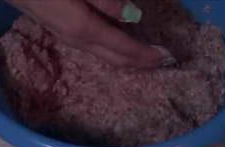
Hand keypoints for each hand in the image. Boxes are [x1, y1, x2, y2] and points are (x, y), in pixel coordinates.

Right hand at [7, 0, 174, 68]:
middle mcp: (75, 39)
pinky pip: (92, 47)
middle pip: (114, 58)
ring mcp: (65, 36)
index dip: (145, 55)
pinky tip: (116, 45)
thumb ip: (104, 0)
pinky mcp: (58, 28)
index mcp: (83, 28)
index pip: (122, 48)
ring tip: (144, 58)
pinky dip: (111, 50)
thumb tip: (132, 15)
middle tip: (163, 62)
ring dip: (125, 59)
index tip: (166, 58)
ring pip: (102, 55)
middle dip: (139, 63)